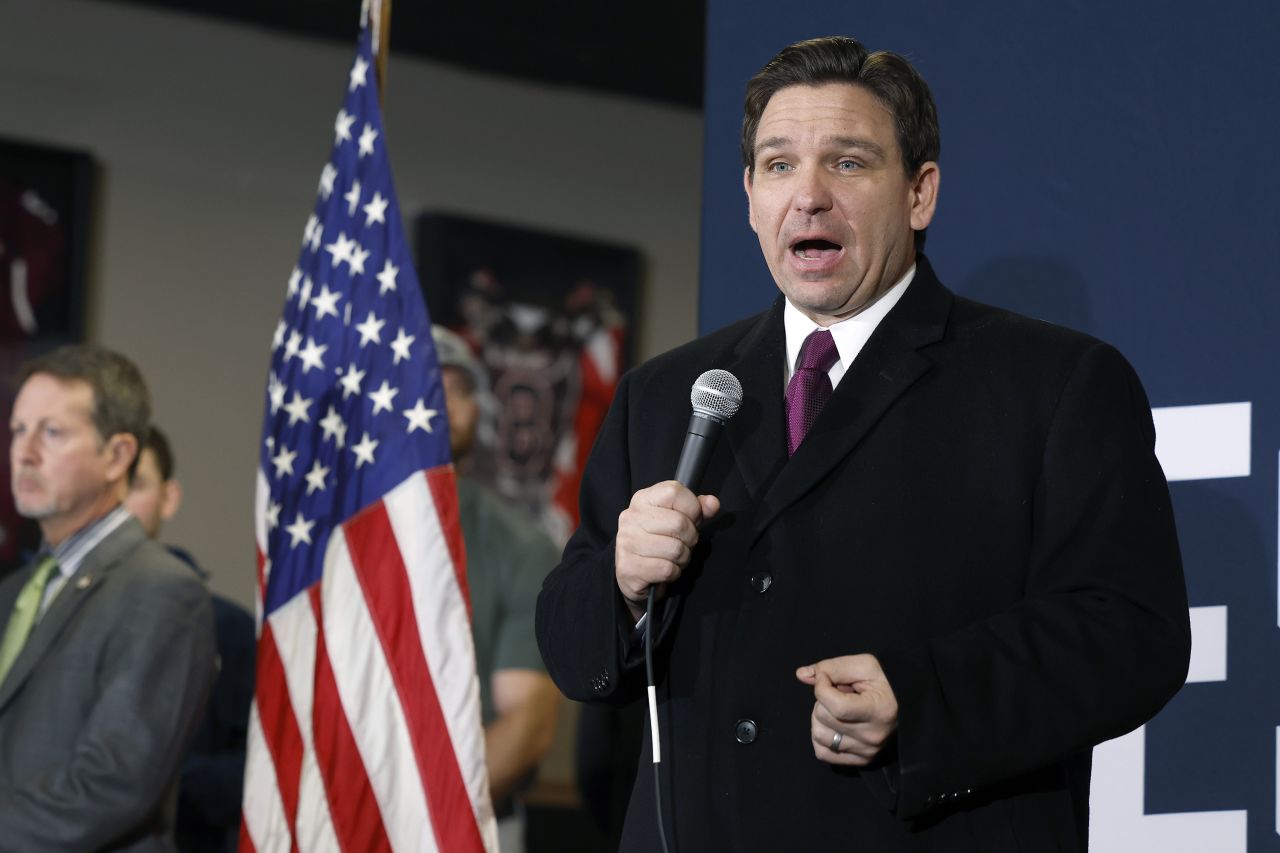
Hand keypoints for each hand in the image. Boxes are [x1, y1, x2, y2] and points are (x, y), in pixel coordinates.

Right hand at [615, 480, 719, 620]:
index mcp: (643, 500)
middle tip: (683, 543)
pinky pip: (667, 569)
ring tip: (673, 557)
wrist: (632, 571)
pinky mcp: (629, 568)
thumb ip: (697, 509)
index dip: (692, 508)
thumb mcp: (677, 517)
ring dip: (682, 558)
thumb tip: (712, 504)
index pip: (675, 492)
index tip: (690, 519)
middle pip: (679, 523)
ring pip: (675, 549)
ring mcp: (627, 543)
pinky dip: (673, 572)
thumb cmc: (658, 540)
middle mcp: (631, 518)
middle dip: (690, 538)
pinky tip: (665, 569)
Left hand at [796, 654, 898, 765]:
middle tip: (839, 692)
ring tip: (837, 708)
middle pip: (823, 717)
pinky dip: (821, 737)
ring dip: (819, 718)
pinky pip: (823, 753)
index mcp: (879, 711)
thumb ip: (831, 668)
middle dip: (822, 699)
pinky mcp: (862, 760)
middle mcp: (873, 737)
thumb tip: (801, 674)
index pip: (834, 705)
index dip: (821, 686)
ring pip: (819, 736)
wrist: (907, 702)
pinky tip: (832, 724)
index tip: (826, 677)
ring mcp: (867, 751)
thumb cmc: (886, 681)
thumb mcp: (863, 665)